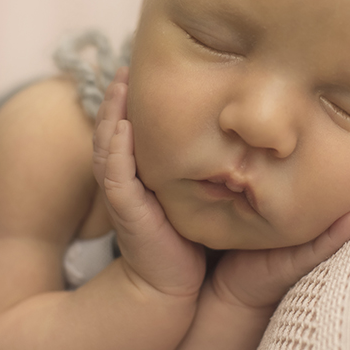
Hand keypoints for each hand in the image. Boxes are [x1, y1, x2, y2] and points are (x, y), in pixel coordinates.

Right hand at [93, 68, 205, 297]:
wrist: (174, 285)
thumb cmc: (192, 243)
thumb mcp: (202, 196)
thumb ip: (211, 169)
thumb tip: (241, 138)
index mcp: (143, 173)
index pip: (133, 129)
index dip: (134, 101)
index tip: (149, 67)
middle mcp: (128, 178)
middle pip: (114, 129)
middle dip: (118, 97)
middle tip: (128, 64)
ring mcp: (124, 193)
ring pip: (109, 145)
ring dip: (111, 113)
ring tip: (120, 82)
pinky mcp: (126, 210)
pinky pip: (115, 173)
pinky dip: (116, 149)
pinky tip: (122, 126)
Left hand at [210, 169, 349, 309]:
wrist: (236, 285)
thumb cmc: (256, 240)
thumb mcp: (270, 201)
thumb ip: (283, 176)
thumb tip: (286, 132)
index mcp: (322, 211)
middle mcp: (325, 228)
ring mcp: (315, 247)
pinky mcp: (297, 263)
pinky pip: (321, 246)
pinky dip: (339, 233)